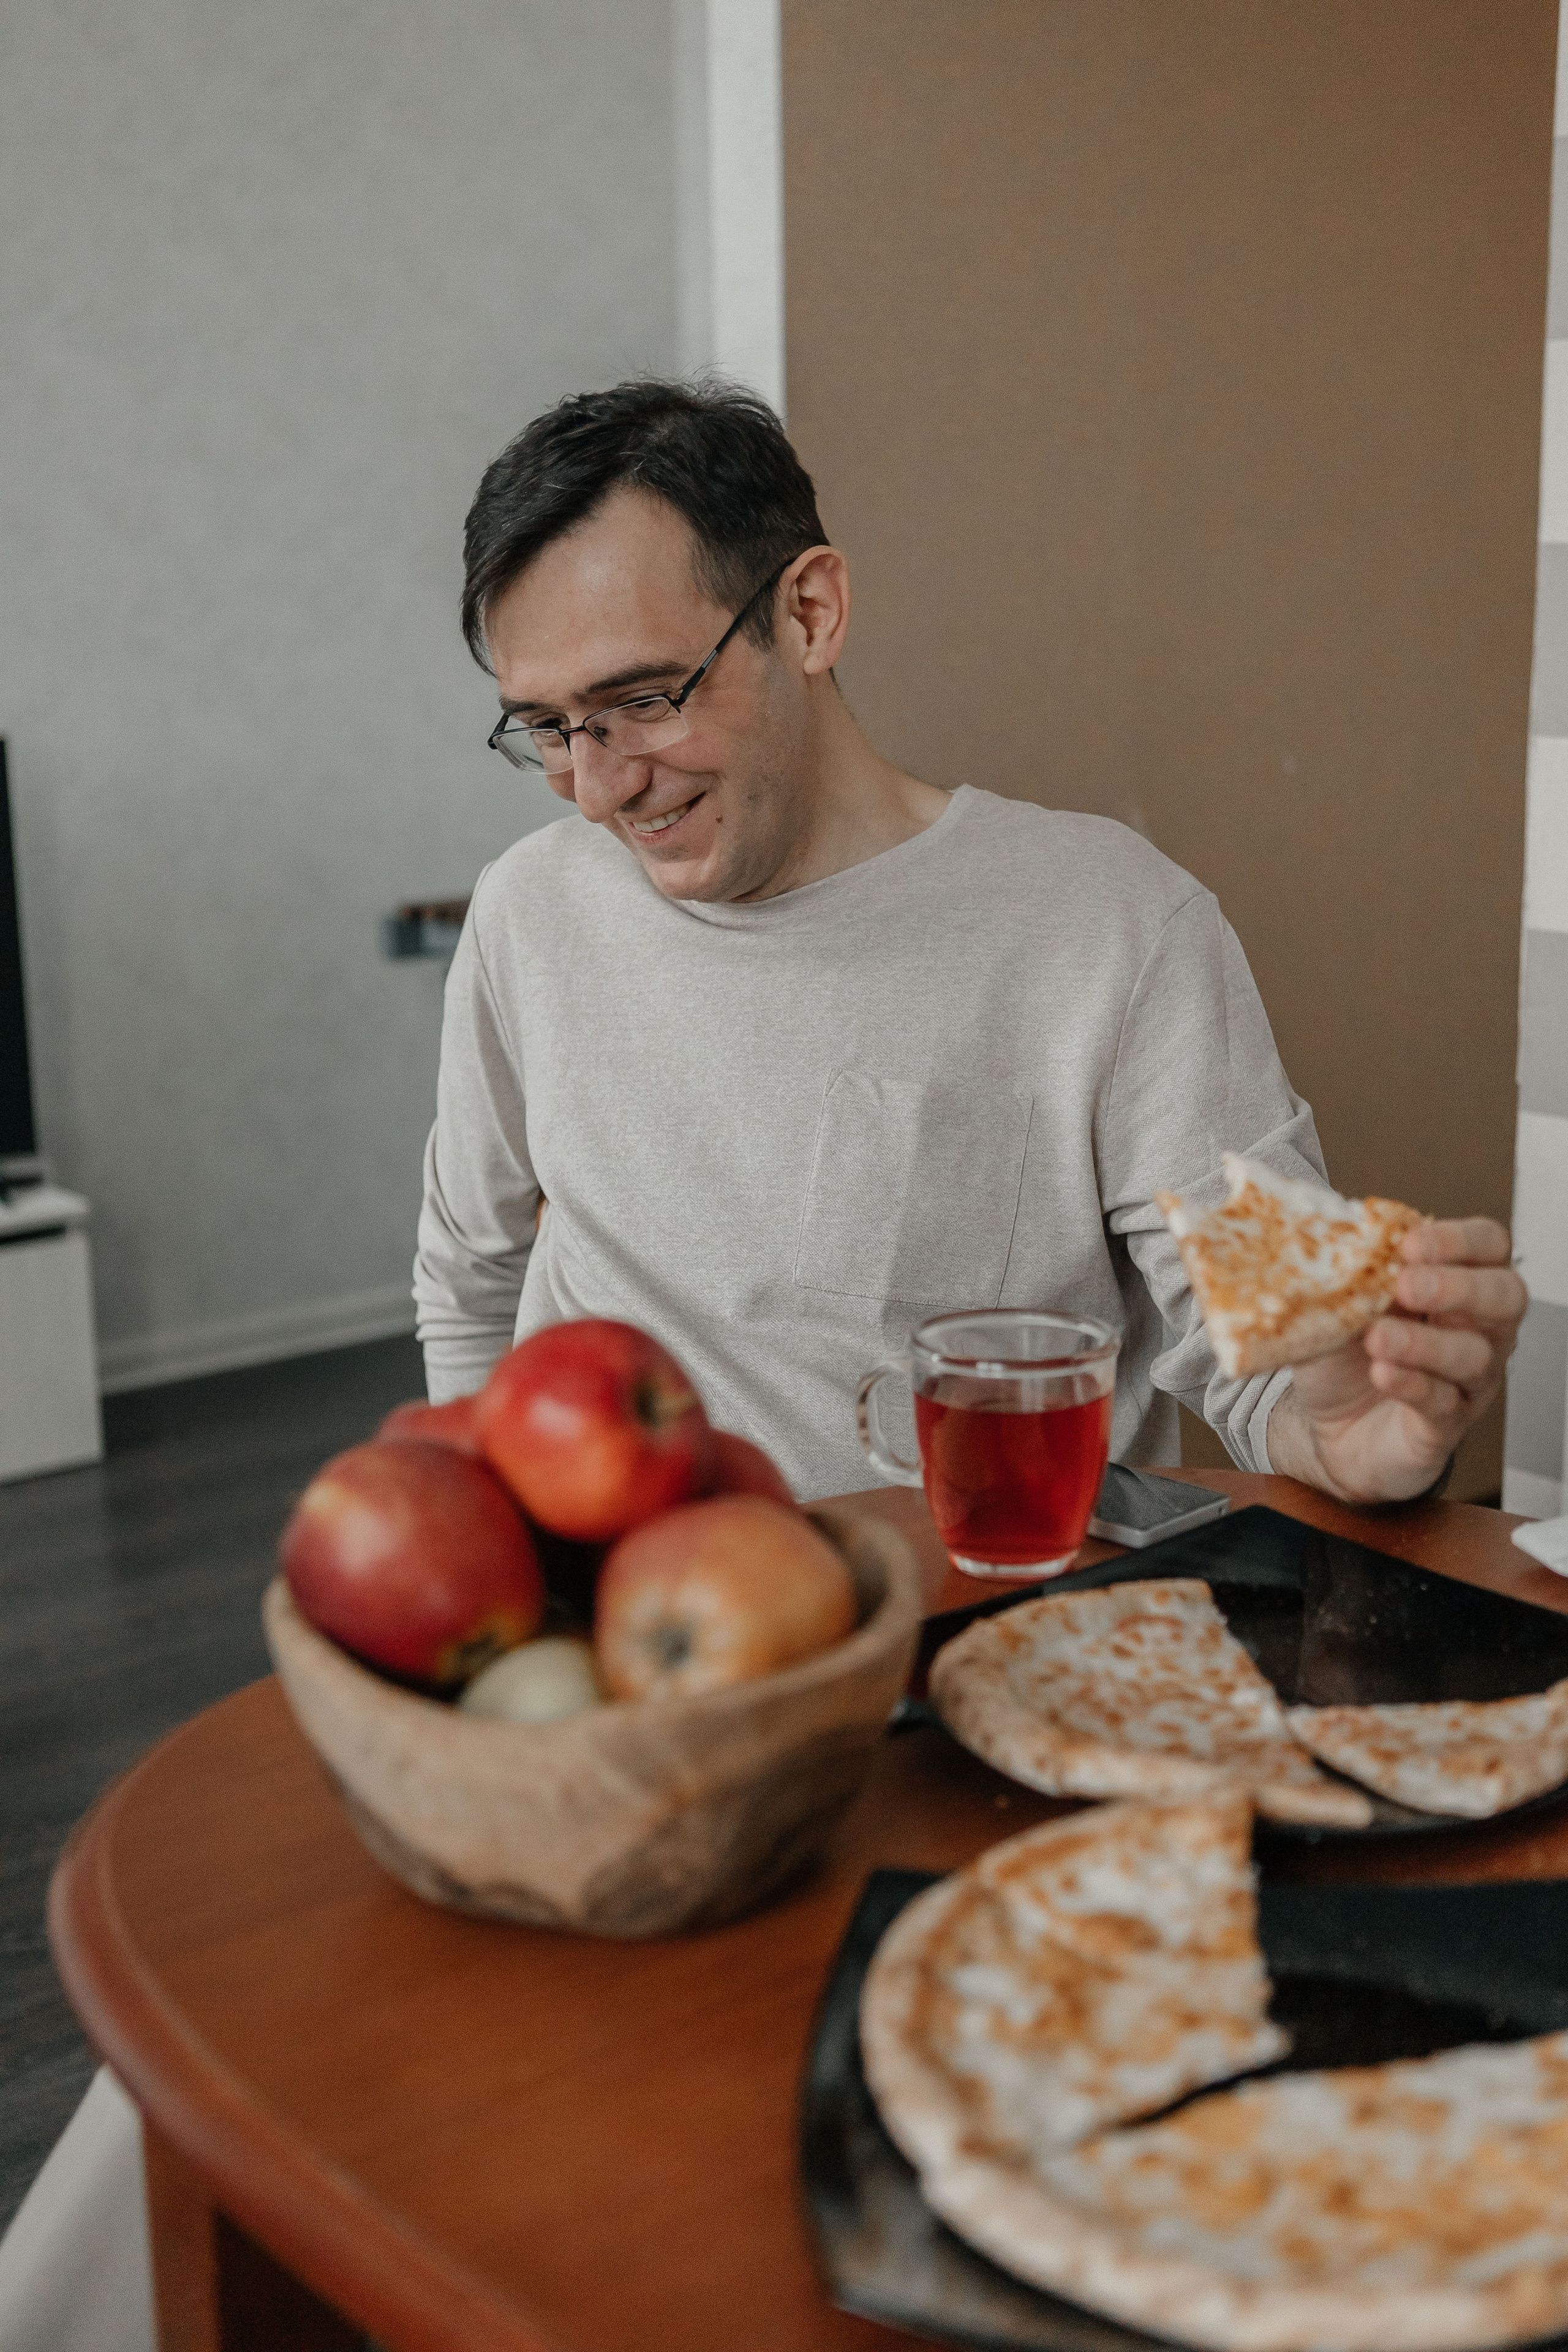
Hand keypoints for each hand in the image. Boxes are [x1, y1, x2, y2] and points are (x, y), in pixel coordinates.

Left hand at [1267, 1219, 1527, 1504]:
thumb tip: (1342, 1236)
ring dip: (1425, 1342)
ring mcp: (1470, 1378)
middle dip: (1458, 1286)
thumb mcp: (1338, 1301)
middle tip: (1407, 1284)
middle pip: (1506, 1296)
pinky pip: (1443, 1402)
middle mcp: (1478, 1326)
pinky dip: (1411, 1384)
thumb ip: (1348, 1270)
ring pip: (1475, 1355)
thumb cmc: (1347, 1353)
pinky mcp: (1447, 1424)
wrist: (1331, 1425)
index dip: (1460, 1239)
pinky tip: (1382, 1373)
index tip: (1409, 1242)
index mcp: (1458, 1280)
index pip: (1489, 1245)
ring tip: (1378, 1337)